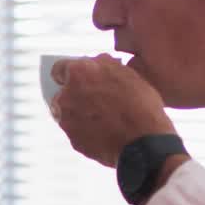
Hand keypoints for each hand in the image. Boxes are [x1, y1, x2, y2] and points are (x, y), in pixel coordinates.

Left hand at [50, 54, 175, 166]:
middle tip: (97, 101)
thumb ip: (104, 64)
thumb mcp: (127, 73)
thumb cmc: (139, 105)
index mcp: (78, 74)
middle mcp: (66, 96)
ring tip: (103, 118)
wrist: (145, 140)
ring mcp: (67, 121)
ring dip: (80, 114)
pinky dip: (86, 131)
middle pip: (63, 94)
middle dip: (76, 96)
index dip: (70, 74)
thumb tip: (96, 63)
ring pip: (68, 114)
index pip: (59, 69)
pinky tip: (104, 131)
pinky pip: (77, 133)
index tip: (77, 78)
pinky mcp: (74, 141)